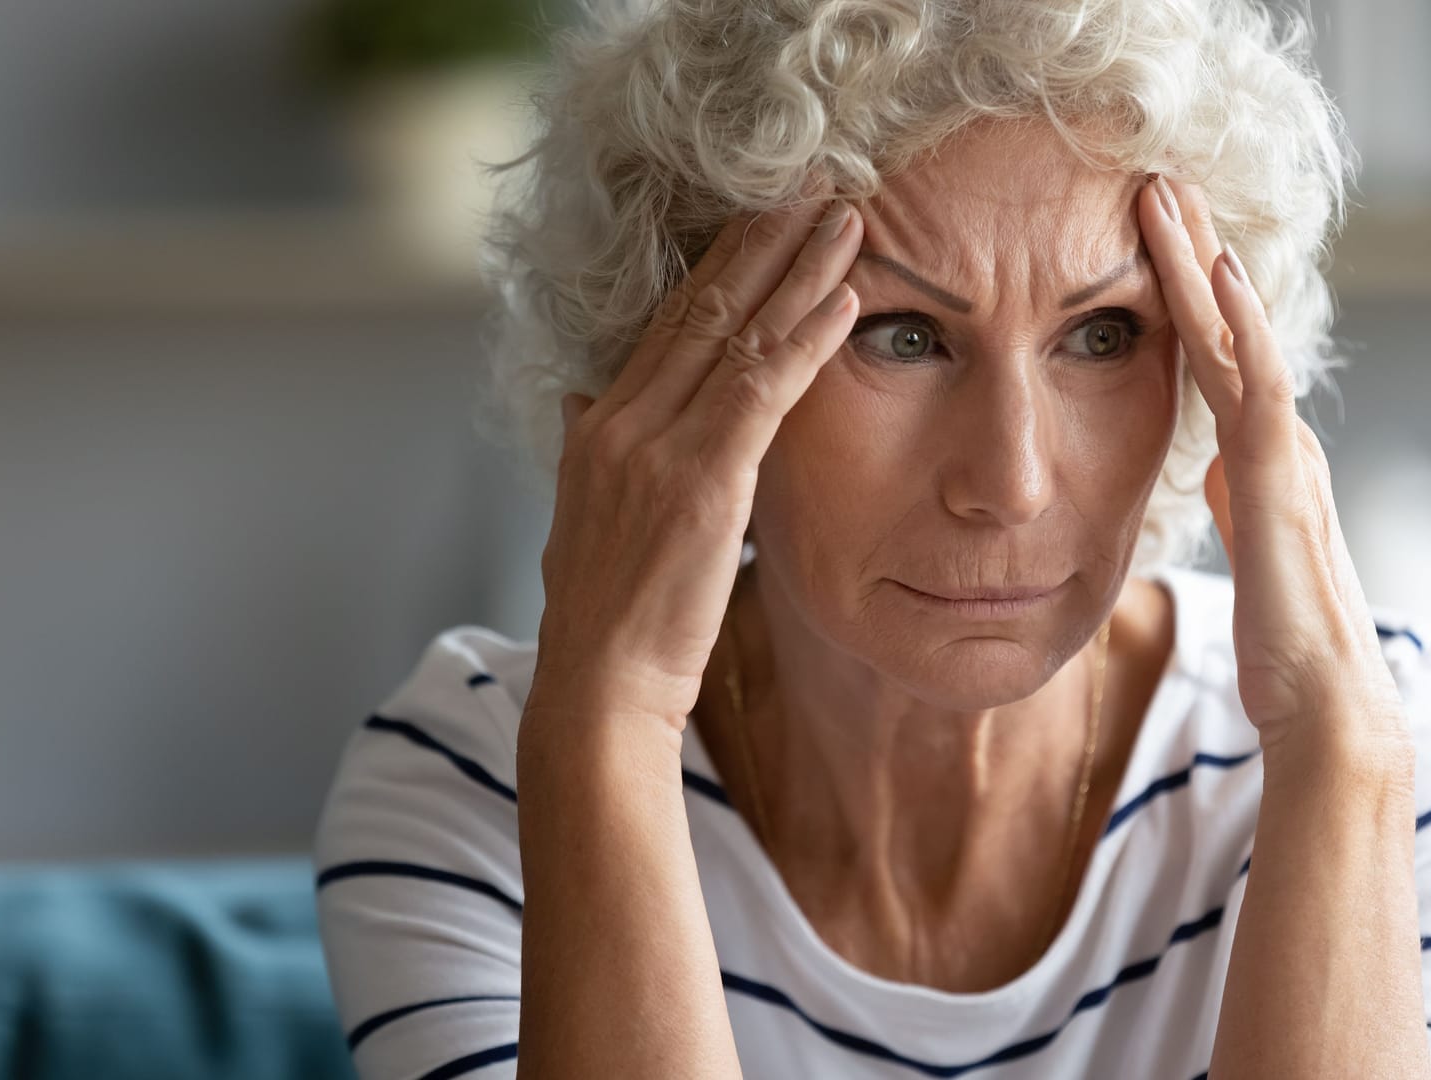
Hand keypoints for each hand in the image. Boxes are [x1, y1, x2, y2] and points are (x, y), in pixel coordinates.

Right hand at [530, 189, 863, 726]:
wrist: (599, 687)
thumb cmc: (607, 616)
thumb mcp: (583, 518)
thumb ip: (588, 452)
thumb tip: (582, 401)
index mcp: (598, 425)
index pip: (667, 322)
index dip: (720, 264)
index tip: (764, 217)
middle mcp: (620, 421)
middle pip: (700, 306)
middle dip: (763, 242)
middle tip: (816, 189)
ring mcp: (656, 447)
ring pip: (735, 334)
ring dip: (799, 271)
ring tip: (847, 220)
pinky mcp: (700, 482)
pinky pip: (761, 390)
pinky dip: (807, 339)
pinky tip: (848, 301)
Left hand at [1137, 175, 1407, 768]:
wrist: (1321, 698)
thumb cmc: (1281, 642)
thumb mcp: (1243, 548)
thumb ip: (1231, 498)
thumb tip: (1210, 469)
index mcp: (1259, 457)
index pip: (1213, 354)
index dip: (1183, 293)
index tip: (1150, 233)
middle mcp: (1276, 439)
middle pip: (1226, 326)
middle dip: (1190, 250)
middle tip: (1156, 180)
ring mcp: (1280, 449)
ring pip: (1237, 333)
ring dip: (1200, 260)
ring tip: (1168, 193)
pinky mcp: (1278, 473)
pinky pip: (1259, 379)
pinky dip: (1244, 319)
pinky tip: (1222, 266)